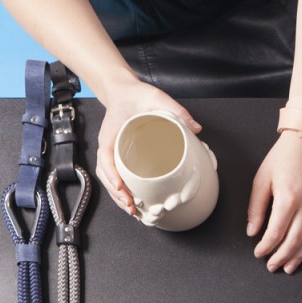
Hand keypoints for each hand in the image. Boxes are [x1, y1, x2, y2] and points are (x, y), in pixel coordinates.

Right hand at [95, 79, 200, 216]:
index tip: (121, 187)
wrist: (124, 90)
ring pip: (109, 179)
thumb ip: (176, 110)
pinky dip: (121, 191)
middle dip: (117, 193)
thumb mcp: (156, 97)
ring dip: (118, 197)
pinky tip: (132, 202)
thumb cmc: (135, 95)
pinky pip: (115, 175)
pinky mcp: (118, 155)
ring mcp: (112, 151)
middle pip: (106, 174)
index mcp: (111, 134)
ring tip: (133, 211)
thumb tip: (195, 127)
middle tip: (132, 207)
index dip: (112, 174)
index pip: (106, 157)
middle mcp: (108, 145)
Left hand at [247, 133, 301, 272]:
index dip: (266, 247)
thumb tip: (252, 231)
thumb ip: (256, 207)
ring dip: (298, 257)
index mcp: (288, 198)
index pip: (276, 232)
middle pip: (294, 241)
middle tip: (272, 266)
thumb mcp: (262, 179)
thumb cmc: (284, 158)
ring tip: (288, 267)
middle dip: (281, 257)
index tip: (259, 253)